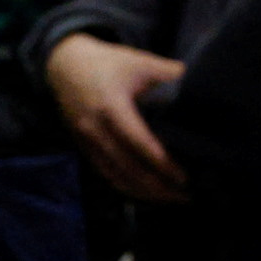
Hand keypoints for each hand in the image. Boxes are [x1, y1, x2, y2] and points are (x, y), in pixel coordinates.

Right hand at [44, 34, 187, 203]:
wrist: (64, 65)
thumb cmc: (106, 62)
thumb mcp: (138, 61)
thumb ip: (168, 72)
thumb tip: (197, 79)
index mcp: (112, 107)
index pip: (139, 143)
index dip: (162, 163)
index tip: (184, 177)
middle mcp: (97, 129)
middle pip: (128, 169)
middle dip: (157, 187)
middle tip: (185, 196)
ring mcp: (88, 142)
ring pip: (116, 177)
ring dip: (143, 193)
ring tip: (169, 198)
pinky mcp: (84, 148)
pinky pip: (106, 174)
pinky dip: (127, 187)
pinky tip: (145, 192)